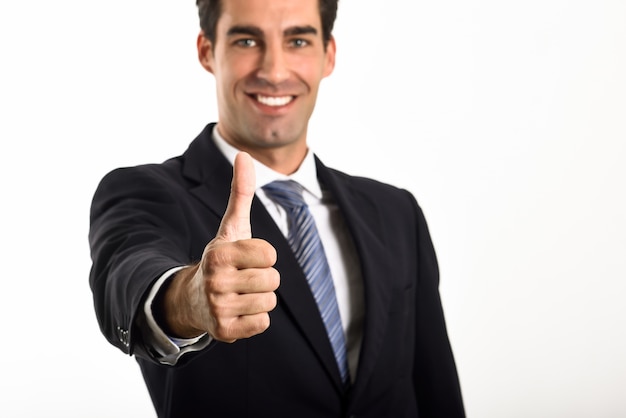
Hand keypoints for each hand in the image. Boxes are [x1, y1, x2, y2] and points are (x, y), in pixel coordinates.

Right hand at [162, 152, 278, 341]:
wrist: (191, 299)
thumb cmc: (222, 259)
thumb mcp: (231, 227)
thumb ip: (241, 192)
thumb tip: (243, 153)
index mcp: (219, 253)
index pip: (270, 254)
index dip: (263, 256)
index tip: (245, 258)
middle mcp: (215, 281)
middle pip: (273, 280)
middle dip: (263, 279)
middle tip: (242, 279)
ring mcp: (218, 307)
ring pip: (270, 302)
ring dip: (259, 298)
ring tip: (239, 294)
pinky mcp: (224, 331)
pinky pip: (263, 323)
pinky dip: (254, 319)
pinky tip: (237, 311)